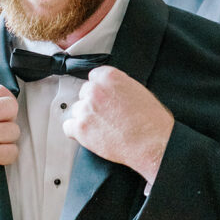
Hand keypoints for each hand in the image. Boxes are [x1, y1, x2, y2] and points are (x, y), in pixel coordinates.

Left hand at [62, 67, 173, 184]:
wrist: (151, 143)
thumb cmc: (151, 121)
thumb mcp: (139, 92)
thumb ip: (120, 87)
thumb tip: (113, 91)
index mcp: (110, 77)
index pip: (94, 76)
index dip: (100, 89)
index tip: (103, 97)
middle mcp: (95, 90)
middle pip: (84, 93)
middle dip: (92, 103)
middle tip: (105, 115)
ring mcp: (85, 109)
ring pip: (76, 110)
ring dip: (85, 118)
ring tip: (101, 128)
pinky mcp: (80, 128)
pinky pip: (68, 127)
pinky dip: (76, 132)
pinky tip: (88, 135)